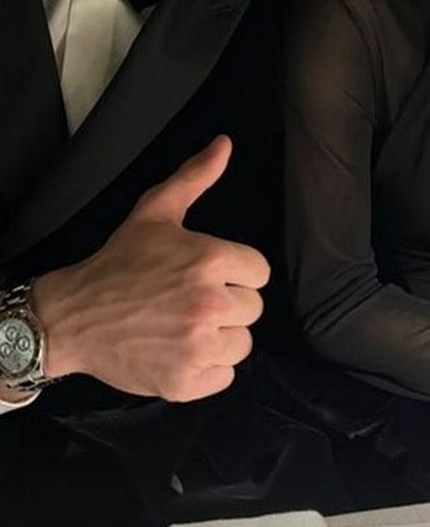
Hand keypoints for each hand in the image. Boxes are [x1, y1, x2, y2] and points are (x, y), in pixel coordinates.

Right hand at [32, 135, 269, 400]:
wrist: (74, 316)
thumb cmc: (119, 262)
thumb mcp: (155, 211)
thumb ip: (195, 177)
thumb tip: (225, 143)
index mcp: (210, 260)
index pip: (259, 271)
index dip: (235, 272)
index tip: (207, 273)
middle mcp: (209, 304)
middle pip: (252, 308)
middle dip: (228, 303)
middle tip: (189, 299)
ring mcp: (198, 347)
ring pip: (242, 344)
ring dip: (220, 337)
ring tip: (186, 325)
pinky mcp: (186, 382)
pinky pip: (225, 376)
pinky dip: (207, 369)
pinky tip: (181, 351)